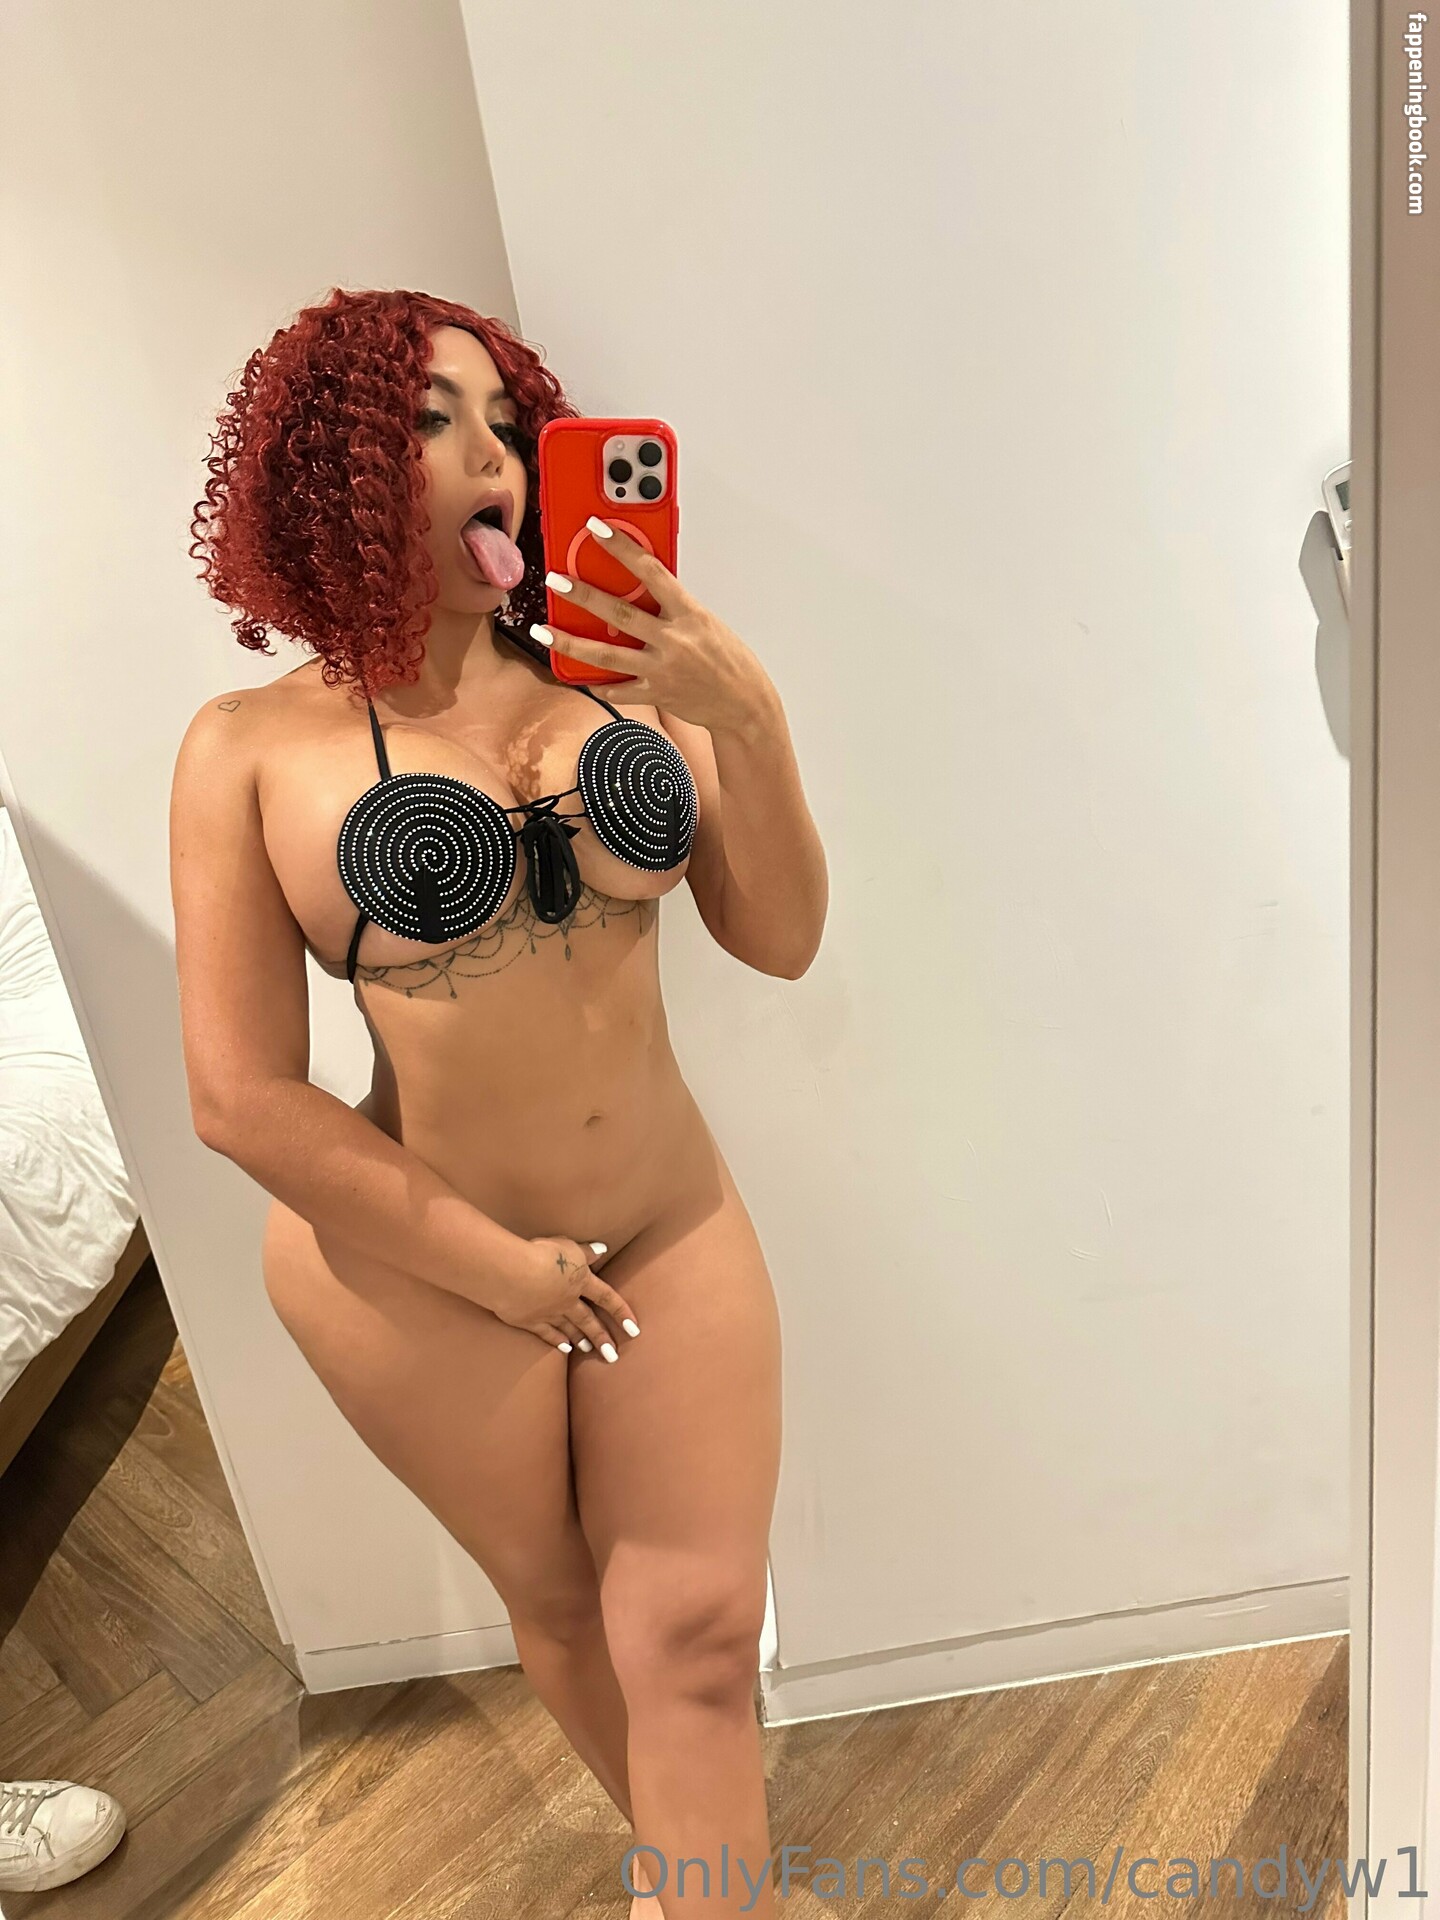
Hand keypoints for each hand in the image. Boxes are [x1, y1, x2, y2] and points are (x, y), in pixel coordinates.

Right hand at [485, 1234, 640, 1359]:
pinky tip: (564, 1348)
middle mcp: (567, 1301)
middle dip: (601, 1337)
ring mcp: (548, 1313)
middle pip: (588, 1321)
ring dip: (580, 1339)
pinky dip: (556, 1341)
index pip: (606, 1297)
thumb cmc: (541, 1253)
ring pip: (569, 1329)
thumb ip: (585, 1251)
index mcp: (579, 1280)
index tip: (633, 1329)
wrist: (514, 1273)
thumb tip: (602, 1249)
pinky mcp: (529, 1321)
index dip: (621, 1312)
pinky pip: (546, 1333)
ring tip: (589, 1349)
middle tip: (612, 1354)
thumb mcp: (568, 1246)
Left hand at [532, 516, 774, 735]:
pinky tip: (577, 674)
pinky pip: (618, 690)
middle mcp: (674, 641)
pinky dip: (598, 684)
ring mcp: (662, 670)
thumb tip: (642, 590)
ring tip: (544, 632)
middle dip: (583, 594)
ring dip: (571, 642)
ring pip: (607, 655)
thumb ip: (674, 607)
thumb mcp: (706, 622)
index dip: (622, 548)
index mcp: (689, 614)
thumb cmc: (729, 659)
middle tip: (556, 580)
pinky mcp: (656, 695)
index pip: (651, 572)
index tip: (598, 529)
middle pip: (619, 612)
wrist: (744, 703)